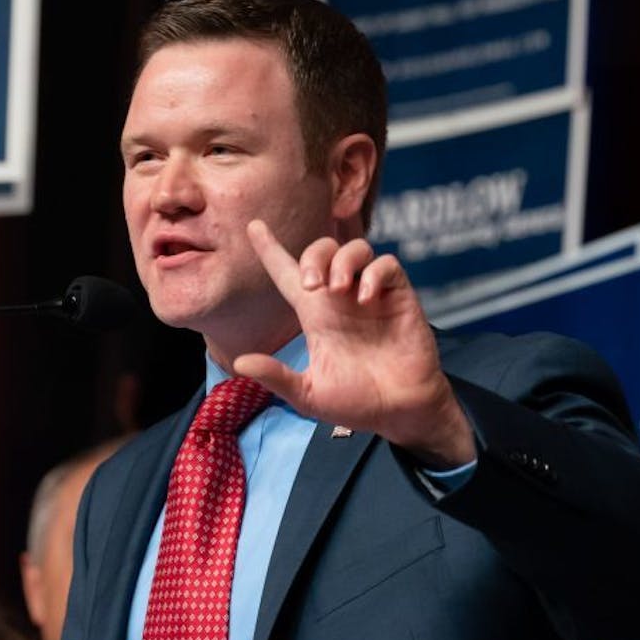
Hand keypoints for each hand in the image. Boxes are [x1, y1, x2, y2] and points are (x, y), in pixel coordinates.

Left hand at [233, 221, 475, 467]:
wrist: (400, 412)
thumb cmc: (357, 404)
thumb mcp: (308, 394)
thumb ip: (276, 377)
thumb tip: (239, 362)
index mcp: (316, 315)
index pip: (287, 273)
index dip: (270, 249)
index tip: (253, 226)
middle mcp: (341, 298)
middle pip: (321, 250)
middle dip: (313, 256)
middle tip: (311, 286)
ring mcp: (371, 295)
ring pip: (355, 248)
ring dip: (342, 260)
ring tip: (338, 289)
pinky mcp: (399, 297)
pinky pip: (387, 265)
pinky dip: (374, 273)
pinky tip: (366, 298)